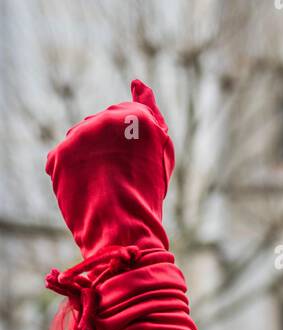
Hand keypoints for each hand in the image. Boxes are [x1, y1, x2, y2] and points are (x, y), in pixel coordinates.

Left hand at [45, 80, 173, 260]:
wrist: (124, 229)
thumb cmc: (148, 193)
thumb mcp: (159, 150)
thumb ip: (150, 111)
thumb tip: (138, 82)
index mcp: (134, 116)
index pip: (125, 117)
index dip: (129, 143)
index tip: (133, 163)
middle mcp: (103, 120)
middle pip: (99, 128)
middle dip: (107, 149)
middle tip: (120, 179)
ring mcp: (78, 138)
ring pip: (80, 143)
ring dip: (88, 161)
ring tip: (103, 187)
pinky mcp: (58, 157)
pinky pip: (61, 161)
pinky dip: (71, 175)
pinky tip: (86, 189)